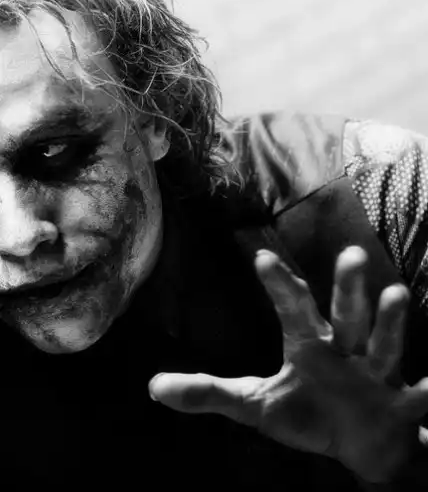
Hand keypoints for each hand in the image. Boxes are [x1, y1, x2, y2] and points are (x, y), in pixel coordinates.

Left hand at [149, 247, 427, 482]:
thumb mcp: (256, 406)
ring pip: (381, 345)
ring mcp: (374, 375)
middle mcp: (344, 350)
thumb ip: (210, 393)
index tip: (260, 258)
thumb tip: (152, 387)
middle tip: (350, 252)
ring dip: (388, 323)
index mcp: (309, 345)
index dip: (278, 286)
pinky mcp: (400, 403)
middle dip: (347, 287)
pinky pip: (418, 397)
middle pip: (344, 315)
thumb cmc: (308, 413)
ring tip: (395, 294)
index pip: (293, 309)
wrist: (362, 444)